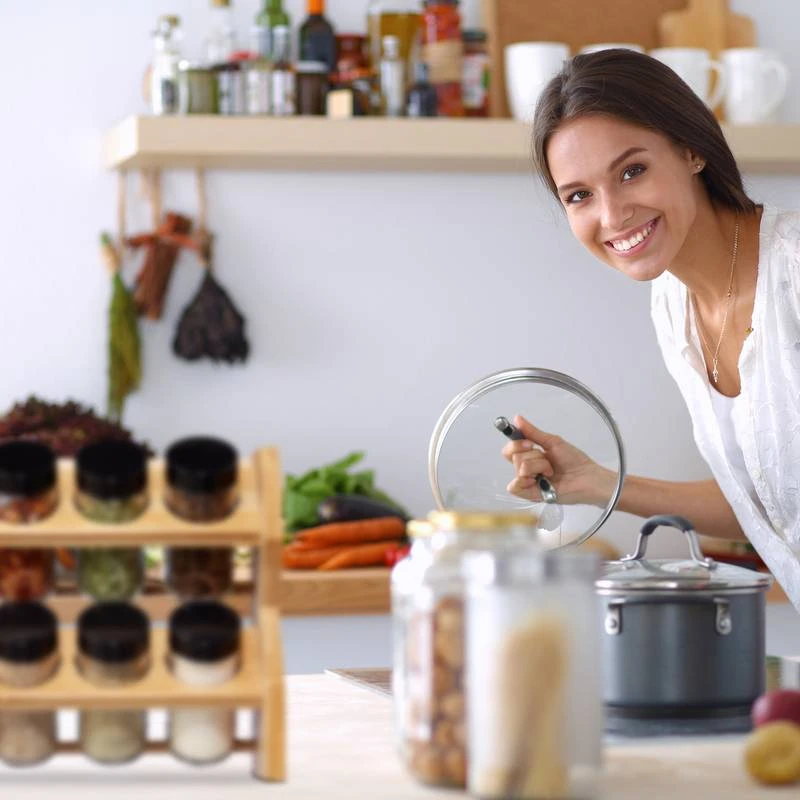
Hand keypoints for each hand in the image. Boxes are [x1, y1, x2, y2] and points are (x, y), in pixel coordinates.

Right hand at [501, 414, 615, 506]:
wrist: (587, 477)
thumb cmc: (574, 461)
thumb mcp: (552, 442)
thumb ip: (532, 432)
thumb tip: (517, 419)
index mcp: (530, 456)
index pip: (510, 449)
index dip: (516, 443)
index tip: (530, 443)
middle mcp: (527, 469)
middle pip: (513, 457)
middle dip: (533, 455)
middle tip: (547, 459)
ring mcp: (528, 482)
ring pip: (519, 468)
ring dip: (538, 466)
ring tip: (551, 471)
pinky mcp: (530, 495)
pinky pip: (514, 487)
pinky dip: (526, 479)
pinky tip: (540, 479)